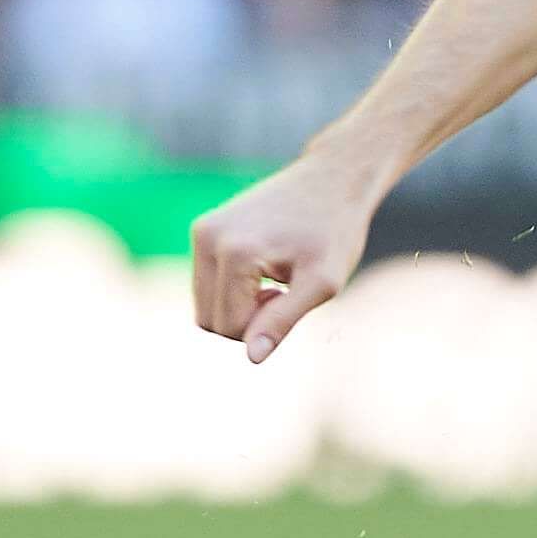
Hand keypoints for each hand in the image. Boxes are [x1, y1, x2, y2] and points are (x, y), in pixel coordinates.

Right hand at [190, 148, 386, 363]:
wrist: (333, 179)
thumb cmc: (335, 232)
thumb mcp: (322, 282)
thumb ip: (283, 321)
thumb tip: (251, 358)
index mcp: (235, 253)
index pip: (230, 328)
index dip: (264, 328)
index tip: (292, 296)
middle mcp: (208, 238)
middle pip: (208, 321)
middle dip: (247, 321)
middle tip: (284, 292)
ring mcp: (201, 231)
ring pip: (204, 305)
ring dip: (239, 305)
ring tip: (275, 280)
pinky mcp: (203, 228)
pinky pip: (206, 283)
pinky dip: (233, 288)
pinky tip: (265, 268)